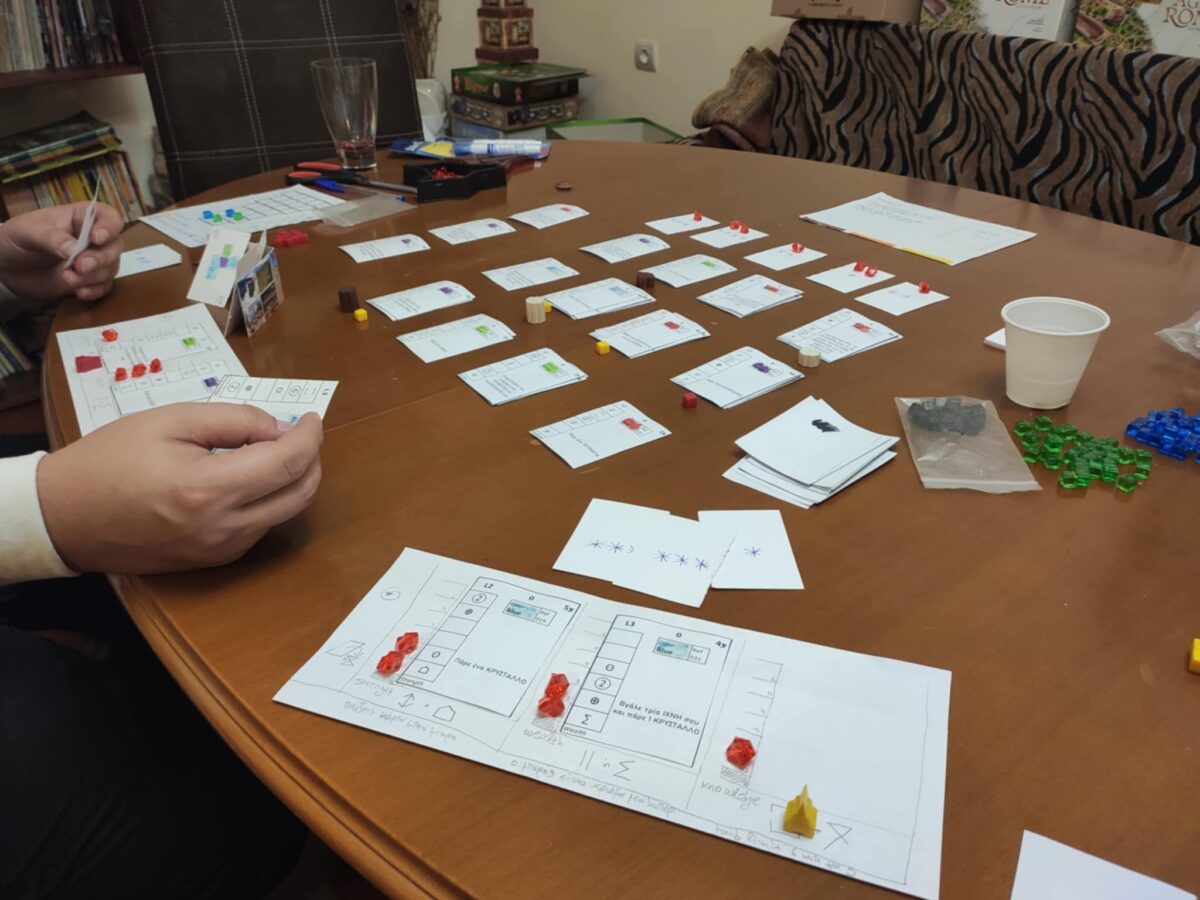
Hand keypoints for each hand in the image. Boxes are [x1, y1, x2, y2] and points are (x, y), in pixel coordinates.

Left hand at [0, 202, 124, 302]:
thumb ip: (51, 238)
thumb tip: (74, 250)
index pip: (109, 217)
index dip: (109, 227)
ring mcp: (93, 261)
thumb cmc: (16, 239)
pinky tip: (79, 292)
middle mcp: (93, 239)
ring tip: (68, 279)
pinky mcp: (89, 281)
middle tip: (80, 266)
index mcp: (81, 218)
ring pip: (110, 269)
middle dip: (100, 259)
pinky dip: (94, 291)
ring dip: (93, 277)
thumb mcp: (27, 232)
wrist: (6, 266)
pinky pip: (103, 287)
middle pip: (114, 246)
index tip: (96, 238)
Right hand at [36, 403, 323, 574]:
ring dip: (292, 481)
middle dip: (312, 460)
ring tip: (274, 450)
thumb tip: (280, 429)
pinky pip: (260, 528)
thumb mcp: (171, 420)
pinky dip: (269, 500)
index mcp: (210, 489)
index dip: (310, 437)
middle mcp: (224, 528)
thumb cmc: (110, 460)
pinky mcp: (215, 561)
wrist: (65, 517)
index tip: (312, 418)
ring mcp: (221, 550)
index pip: (288, 463)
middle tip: (301, 433)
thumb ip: (234, 420)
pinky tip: (251, 478)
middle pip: (299, 495)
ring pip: (284, 514)